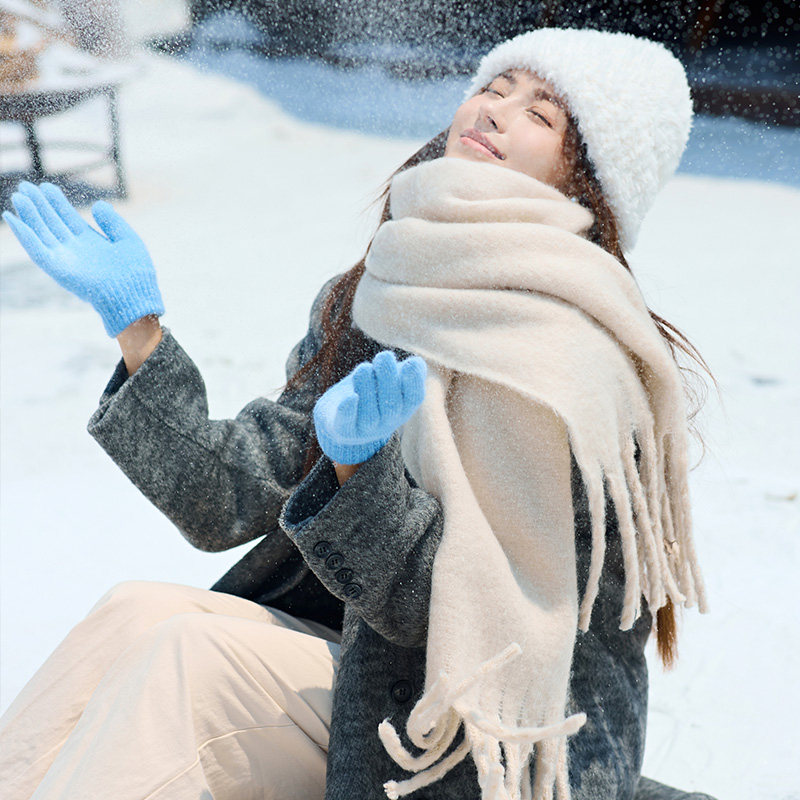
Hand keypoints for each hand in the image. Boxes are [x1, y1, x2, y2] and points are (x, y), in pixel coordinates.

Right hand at [2, 181, 164, 336]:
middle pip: (52, 223)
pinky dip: (24, 236)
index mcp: (91, 242)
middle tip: (25, 186)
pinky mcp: (58, 270)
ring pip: (41, 233)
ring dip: (29, 215)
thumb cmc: (136, 273)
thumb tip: (98, 204)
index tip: (46, 186)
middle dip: (39, 205)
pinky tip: (12, 219)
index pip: (68, 218)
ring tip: (18, 196)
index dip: (56, 202)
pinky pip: (37, 251)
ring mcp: (66, 259)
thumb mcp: (128, 240)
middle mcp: (75, 250)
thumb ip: (112, 222)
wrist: (134, 296)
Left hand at [313, 350, 426, 465]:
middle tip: (383, 357)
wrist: (342, 407)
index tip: (409, 363)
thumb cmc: (375, 386)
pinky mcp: (343, 428)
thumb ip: (408, 369)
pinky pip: (347, 423)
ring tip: (364, 368)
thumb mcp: (394, 376)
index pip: (414, 398)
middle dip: (388, 378)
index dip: (414, 382)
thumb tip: (416, 363)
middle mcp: (388, 421)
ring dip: (367, 387)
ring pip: (370, 415)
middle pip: (392, 406)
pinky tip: (350, 396)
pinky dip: (349, 411)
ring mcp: (366, 429)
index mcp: (404, 407)